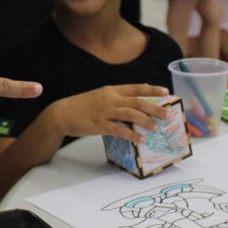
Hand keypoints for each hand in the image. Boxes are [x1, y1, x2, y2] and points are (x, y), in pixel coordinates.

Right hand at [48, 84, 169, 143]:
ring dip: (146, 121)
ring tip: (155, 128)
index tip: (166, 92)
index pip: (136, 88)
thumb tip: (134, 99)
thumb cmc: (81, 106)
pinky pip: (119, 130)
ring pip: (131, 114)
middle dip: (154, 108)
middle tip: (166, 115)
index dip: (152, 90)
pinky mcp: (99, 125)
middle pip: (138, 101)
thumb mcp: (100, 96)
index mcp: (111, 90)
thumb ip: (116, 97)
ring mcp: (104, 111)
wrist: (61, 114)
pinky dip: (131, 134)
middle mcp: (110, 99)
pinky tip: (140, 139)